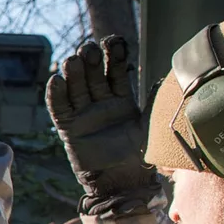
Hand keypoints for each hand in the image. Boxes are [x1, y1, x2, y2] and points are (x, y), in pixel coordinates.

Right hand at [46, 36, 159, 216]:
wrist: (123, 182)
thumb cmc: (142, 156)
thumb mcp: (153, 125)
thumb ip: (155, 102)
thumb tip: (168, 78)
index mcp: (122, 100)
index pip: (116, 72)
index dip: (114, 56)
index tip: (114, 41)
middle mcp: (101, 104)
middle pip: (93, 75)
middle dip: (91, 60)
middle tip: (89, 49)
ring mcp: (84, 114)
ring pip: (75, 87)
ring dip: (73, 72)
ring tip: (72, 60)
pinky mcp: (68, 128)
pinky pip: (59, 108)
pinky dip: (55, 94)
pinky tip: (56, 80)